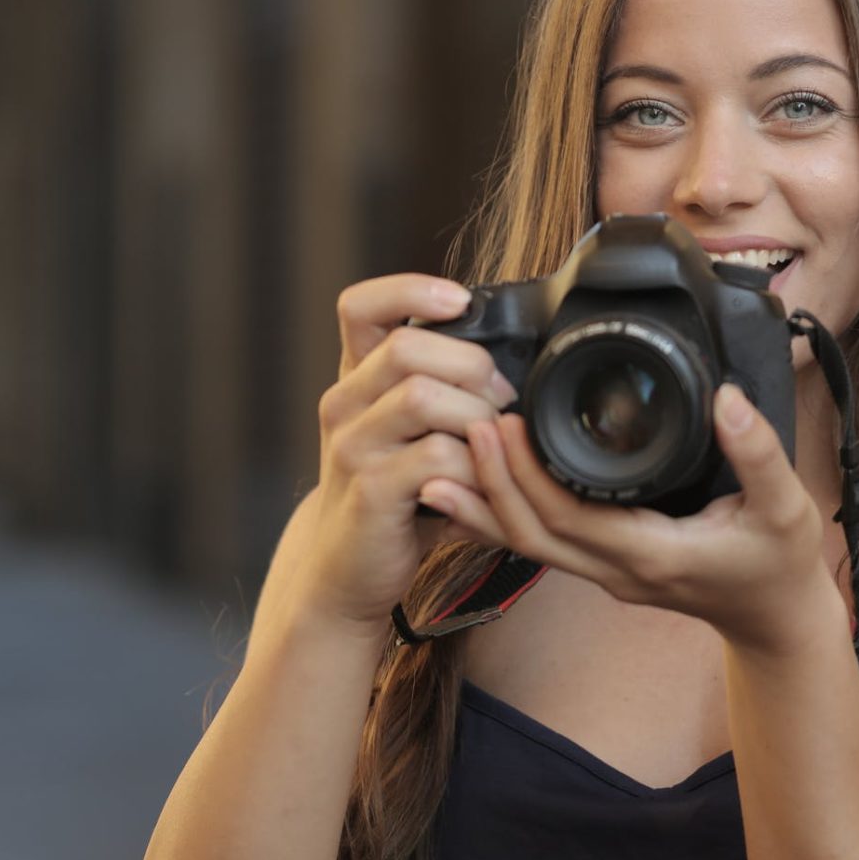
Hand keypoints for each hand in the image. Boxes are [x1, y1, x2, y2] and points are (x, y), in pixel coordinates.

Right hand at [265, 274, 516, 635]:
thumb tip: (514, 359)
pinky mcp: (371, 491)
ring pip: (421, 396)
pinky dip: (475, 466)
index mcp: (355, 379)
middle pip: (405, 347)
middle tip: (501, 397)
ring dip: (476, 415)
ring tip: (495, 441)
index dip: (409, 290)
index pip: (360, 306)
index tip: (459, 301)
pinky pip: (436, 458)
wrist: (345, 569)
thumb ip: (437, 392)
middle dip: (470, 364)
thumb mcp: (404, 433)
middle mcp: (344, 404)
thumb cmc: (390, 495)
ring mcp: (352, 447)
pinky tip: (485, 482)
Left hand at [416, 383, 845, 656]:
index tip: (501, 424)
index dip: (526, 476)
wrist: (776, 622)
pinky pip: (542, 542)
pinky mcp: (603, 566)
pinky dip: (505, 514)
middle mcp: (617, 570)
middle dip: (491, 483)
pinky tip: (479, 486)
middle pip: (530, 534)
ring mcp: (605, 573)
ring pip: (526, 544)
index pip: (569, 518)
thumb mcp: (787, 507)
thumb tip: (727, 399)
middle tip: (464, 426)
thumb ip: (759, 453)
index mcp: (653, 553)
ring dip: (485, 502)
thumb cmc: (780, 566)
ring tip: (444, 456)